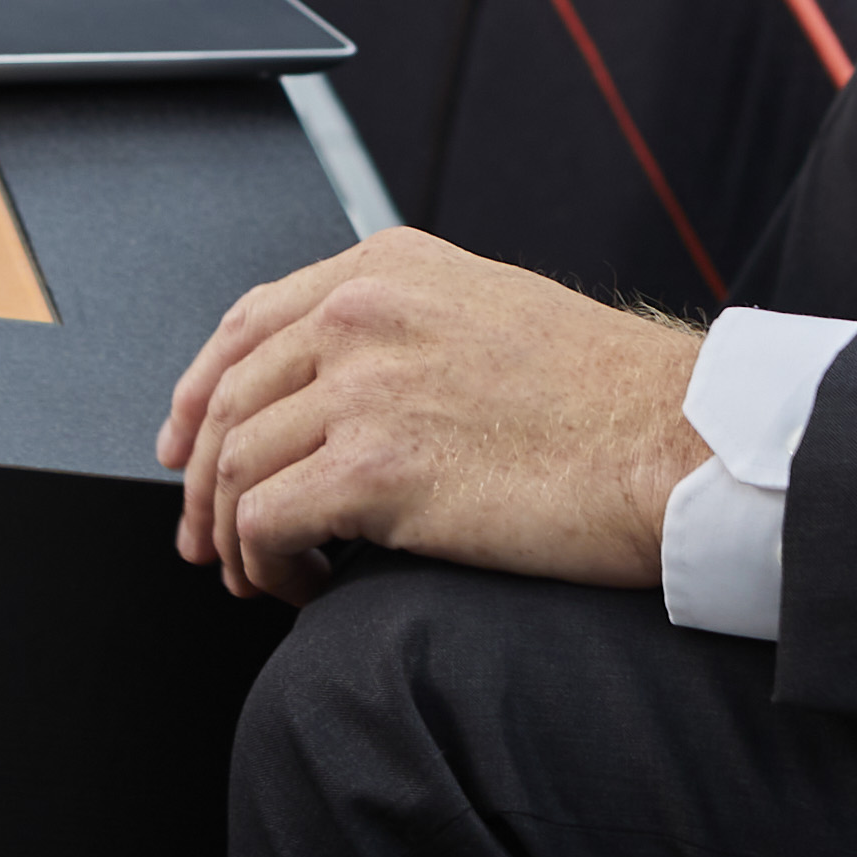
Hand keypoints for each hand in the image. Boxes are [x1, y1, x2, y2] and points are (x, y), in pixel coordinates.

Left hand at [155, 232, 708, 604]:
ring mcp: (366, 386)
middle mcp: (364, 313)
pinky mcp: (376, 468)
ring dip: (236, 538)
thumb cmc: (608, 396)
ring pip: (235, 468)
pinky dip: (268, 565)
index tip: (182, 446)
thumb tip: (339, 390)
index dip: (197, 393)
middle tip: (205, 542)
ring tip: (267, 577)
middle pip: (228, 401)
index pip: (248, 322)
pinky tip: (304, 587)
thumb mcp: (493, 312)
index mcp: (390, 269)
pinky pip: (266, 524)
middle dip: (201, 483)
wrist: (673, 441)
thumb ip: (408, 329)